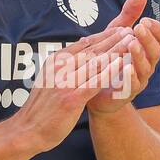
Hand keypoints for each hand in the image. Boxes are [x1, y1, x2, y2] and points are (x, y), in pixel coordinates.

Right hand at [11, 28, 130, 152]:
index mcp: (55, 61)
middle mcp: (60, 68)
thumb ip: (63, 66)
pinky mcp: (71, 98)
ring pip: (95, 62)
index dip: (103, 36)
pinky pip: (94, 82)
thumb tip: (77, 52)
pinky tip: (122, 65)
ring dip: (115, 51)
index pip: (83, 44)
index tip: (119, 29)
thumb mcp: (49, 79)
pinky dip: (109, 72)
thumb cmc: (41, 108)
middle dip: (113, 39)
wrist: (27, 130)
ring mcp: (65, 83)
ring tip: (132, 42)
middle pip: (92, 50)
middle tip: (130, 30)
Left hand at [87, 0, 159, 114]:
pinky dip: (129, 77)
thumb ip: (128, 16)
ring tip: (132, 43)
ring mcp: (138, 80)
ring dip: (139, 55)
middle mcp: (147, 64)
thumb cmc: (109, 59)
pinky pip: (131, 86)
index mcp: (148, 50)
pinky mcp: (125, 94)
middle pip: (156, 51)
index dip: (158, 29)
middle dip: (148, 38)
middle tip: (140, 27)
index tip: (145, 20)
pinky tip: (125, 68)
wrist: (95, 91)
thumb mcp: (117, 34)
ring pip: (145, 68)